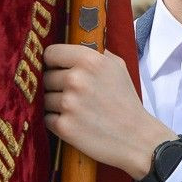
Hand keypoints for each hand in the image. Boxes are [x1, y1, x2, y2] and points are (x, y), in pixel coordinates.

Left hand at [43, 44, 175, 177]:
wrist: (137, 138)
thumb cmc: (126, 101)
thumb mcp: (118, 67)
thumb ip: (94, 53)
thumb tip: (75, 43)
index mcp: (89, 60)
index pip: (50, 53)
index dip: (54, 63)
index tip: (60, 70)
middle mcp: (76, 79)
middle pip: (46, 77)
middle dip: (57, 86)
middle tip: (76, 96)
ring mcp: (68, 104)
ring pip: (45, 99)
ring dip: (56, 106)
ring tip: (78, 111)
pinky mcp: (64, 127)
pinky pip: (47, 119)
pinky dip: (58, 122)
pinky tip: (75, 123)